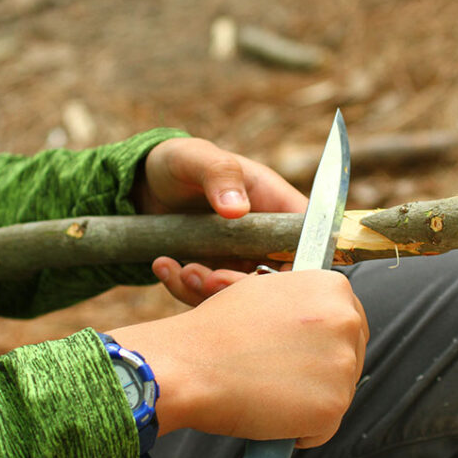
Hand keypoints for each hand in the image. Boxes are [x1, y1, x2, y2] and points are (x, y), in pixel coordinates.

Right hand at [109, 270, 367, 448]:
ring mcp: (343, 364)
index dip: (323, 344)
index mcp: (333, 288)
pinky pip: (323, 429)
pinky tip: (268, 413)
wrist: (189, 365)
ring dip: (306, 401)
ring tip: (265, 392)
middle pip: (350, 358)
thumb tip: (313, 322)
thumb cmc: (215, 331)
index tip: (304, 356)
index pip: (349, 323)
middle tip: (281, 379)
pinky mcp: (334, 406)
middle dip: (321, 373)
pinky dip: (299, 431)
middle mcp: (347, 321)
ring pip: (336, 394)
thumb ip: (300, 303)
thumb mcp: (265, 293)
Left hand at [137, 138, 307, 304]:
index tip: (254, 276)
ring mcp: (243, 262)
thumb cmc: (183, 161)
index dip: (293, 272)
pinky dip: (186, 289)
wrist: (148, 183)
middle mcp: (268, 241)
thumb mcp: (197, 159)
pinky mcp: (216, 276)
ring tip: (182, 270)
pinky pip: (209, 298)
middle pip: (277, 283)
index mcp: (280, 208)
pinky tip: (164, 266)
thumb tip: (237, 208)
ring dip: (208, 293)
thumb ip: (220, 175)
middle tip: (208, 279)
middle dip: (240, 288)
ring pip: (241, 298)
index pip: (310, 248)